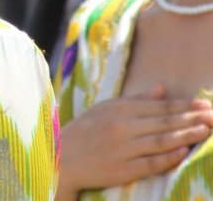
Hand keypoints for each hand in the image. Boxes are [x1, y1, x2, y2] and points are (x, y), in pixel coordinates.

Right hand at [56, 83, 212, 200]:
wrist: (59, 157)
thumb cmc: (84, 131)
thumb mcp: (105, 109)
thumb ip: (136, 100)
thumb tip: (162, 88)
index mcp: (118, 109)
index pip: (159, 106)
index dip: (184, 105)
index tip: (204, 104)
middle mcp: (121, 127)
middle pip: (164, 122)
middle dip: (192, 118)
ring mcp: (122, 149)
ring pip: (161, 141)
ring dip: (186, 136)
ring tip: (205, 131)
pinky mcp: (122, 169)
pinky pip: (151, 163)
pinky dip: (169, 157)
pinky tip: (184, 152)